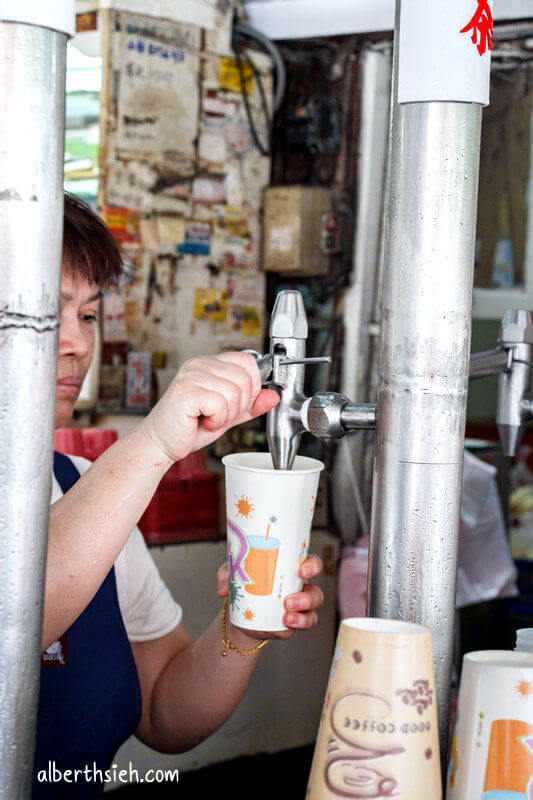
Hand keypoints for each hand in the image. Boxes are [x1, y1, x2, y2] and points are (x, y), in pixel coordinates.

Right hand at [140, 352, 278, 462]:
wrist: (160, 443)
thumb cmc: (189, 427)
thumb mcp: (228, 414)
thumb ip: (250, 405)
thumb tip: (273, 396)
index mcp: (209, 364)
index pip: (247, 360)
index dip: (253, 385)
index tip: (241, 402)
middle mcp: (199, 364)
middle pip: (244, 378)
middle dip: (240, 405)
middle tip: (220, 415)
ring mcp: (191, 376)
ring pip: (234, 392)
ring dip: (227, 415)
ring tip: (209, 419)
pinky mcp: (185, 392)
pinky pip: (219, 404)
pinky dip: (217, 420)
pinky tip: (203, 422)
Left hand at [217, 555, 323, 642]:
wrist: (239, 616)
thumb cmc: (243, 586)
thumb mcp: (233, 574)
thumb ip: (227, 574)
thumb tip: (224, 588)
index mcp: (290, 570)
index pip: (310, 564)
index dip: (312, 565)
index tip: (302, 570)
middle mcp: (299, 589)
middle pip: (316, 592)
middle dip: (308, 597)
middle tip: (289, 600)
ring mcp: (298, 609)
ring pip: (312, 612)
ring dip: (303, 615)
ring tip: (286, 615)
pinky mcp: (292, 625)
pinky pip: (302, 625)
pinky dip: (296, 625)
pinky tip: (284, 624)